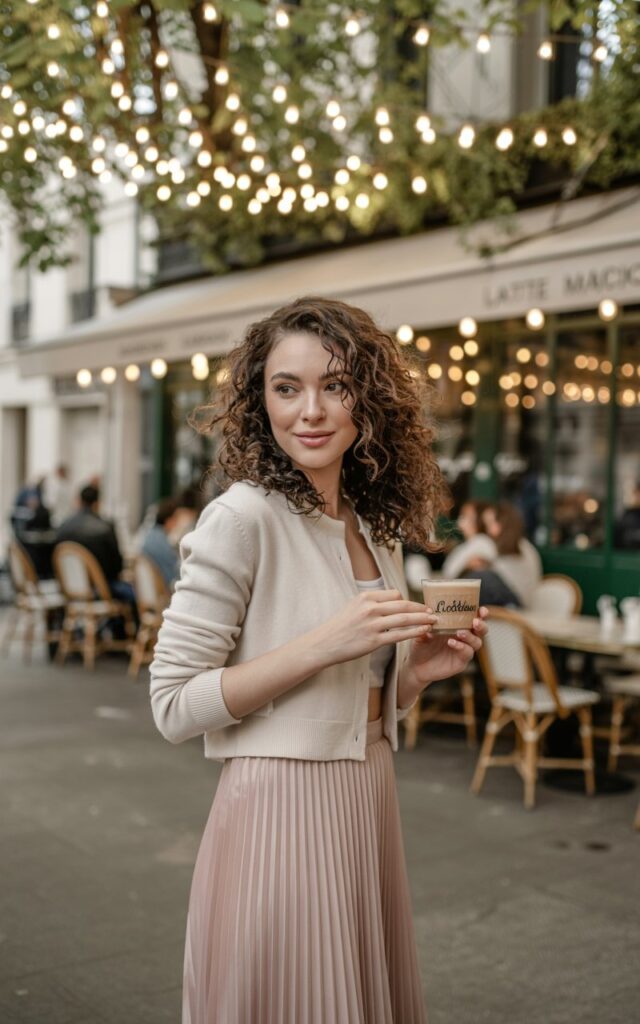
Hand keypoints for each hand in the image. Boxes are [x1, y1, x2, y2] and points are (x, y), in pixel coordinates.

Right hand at [310, 589, 435, 667]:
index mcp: (365, 597)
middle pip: (403, 604)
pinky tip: (424, 631)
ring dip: (422, 619)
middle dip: (421, 607)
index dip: (408, 600)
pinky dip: (414, 632)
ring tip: (434, 620)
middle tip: (433, 611)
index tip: (418, 605)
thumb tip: (392, 601)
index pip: (394, 594)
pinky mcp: (373, 641)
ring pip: (404, 618)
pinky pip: (399, 635)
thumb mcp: (353, 606)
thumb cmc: (340, 626)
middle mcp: (369, 608)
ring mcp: (372, 625)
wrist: (324, 644)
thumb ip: (372, 603)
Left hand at [400, 607, 488, 698]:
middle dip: (481, 625)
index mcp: (458, 626)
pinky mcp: (461, 662)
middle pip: (481, 630)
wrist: (415, 666)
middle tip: (475, 621)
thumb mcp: (421, 631)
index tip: (481, 610)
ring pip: (477, 642)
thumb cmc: (421, 645)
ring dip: (470, 636)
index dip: (481, 613)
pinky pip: (467, 654)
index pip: (474, 617)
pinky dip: (461, 647)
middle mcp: (464, 638)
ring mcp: (464, 650)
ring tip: (460, 632)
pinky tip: (451, 642)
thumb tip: (431, 613)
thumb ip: (427, 623)